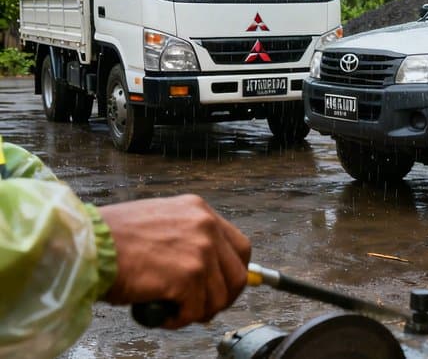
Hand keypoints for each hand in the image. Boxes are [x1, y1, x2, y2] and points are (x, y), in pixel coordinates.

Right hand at [98, 194, 250, 328]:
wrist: (86, 244)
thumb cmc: (111, 237)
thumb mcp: (160, 221)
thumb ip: (188, 239)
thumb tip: (206, 271)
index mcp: (200, 210)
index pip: (239, 248)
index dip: (232, 273)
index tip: (221, 287)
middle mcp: (206, 226)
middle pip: (238, 275)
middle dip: (221, 298)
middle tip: (200, 307)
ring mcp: (201, 251)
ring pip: (219, 298)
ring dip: (197, 311)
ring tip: (173, 310)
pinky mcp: (189, 276)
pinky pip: (196, 310)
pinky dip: (179, 319)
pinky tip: (161, 314)